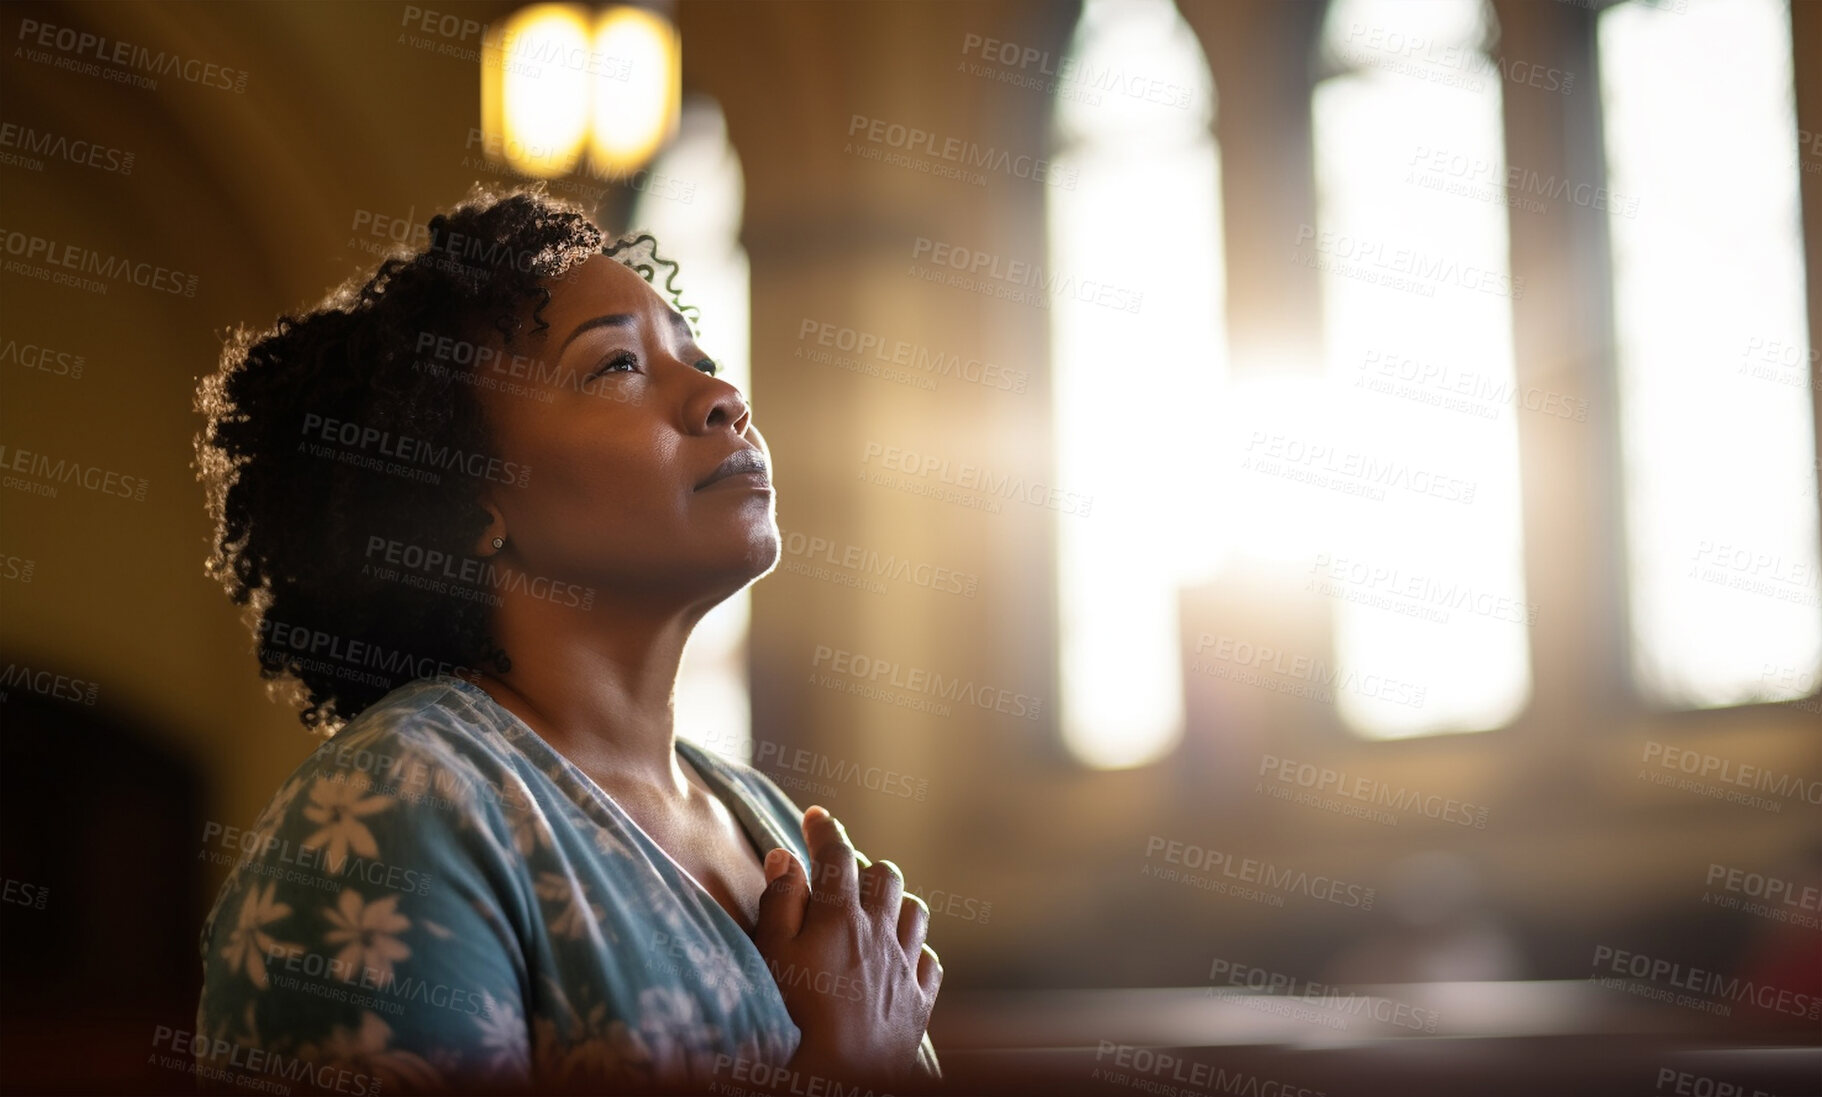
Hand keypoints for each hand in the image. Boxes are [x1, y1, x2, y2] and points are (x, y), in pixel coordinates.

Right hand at [752, 805, 940, 1083]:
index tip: (815, 816)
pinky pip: (929, 961)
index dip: (825, 830)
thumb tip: (784, 857)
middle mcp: (881, 933)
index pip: (836, 855)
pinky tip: (903, 955)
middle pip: (884, 876)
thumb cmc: (794, 1016)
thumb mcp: (771, 954)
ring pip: (915, 912)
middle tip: (842, 872)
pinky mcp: (918, 1002)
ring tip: (877, 907)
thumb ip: (779, 901)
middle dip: (863, 865)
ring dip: (896, 901)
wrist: (841, 1077)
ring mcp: (904, 967)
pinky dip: (917, 949)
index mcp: (841, 916)